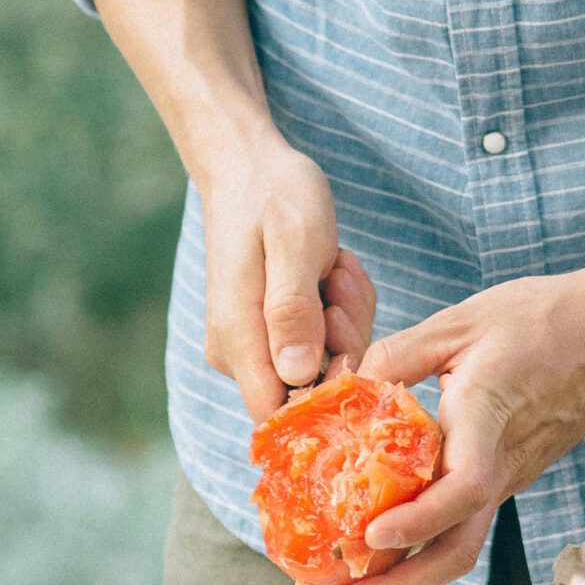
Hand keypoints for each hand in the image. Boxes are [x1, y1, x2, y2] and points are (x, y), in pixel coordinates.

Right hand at [195, 135, 376, 419]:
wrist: (251, 169)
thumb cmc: (274, 197)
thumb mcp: (295, 244)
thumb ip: (293, 309)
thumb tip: (298, 373)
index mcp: (237, 340)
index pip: (279, 415)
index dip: (326, 393)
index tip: (341, 326)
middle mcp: (239, 355)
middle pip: (312, 391)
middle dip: (344, 340)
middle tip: (338, 279)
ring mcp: (255, 346)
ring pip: (326, 365)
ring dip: (347, 318)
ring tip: (334, 266)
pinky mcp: (274, 335)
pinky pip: (325, 343)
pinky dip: (341, 310)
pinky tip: (331, 270)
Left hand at [338, 264, 584, 584]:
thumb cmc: (547, 317)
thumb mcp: (459, 322)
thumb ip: (396, 356)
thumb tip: (342, 387)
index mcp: (489, 420)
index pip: (460, 490)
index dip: (416, 522)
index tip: (372, 538)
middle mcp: (504, 464)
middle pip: (460, 550)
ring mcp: (513, 474)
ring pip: (462, 542)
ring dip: (410, 574)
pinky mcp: (515, 472)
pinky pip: (468, 518)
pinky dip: (427, 540)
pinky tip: (389, 538)